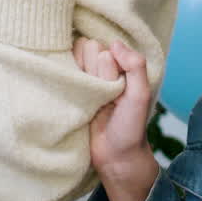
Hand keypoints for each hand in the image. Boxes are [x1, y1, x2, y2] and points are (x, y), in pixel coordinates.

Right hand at [74, 38, 159, 200]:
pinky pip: (60, 76)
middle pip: (86, 48)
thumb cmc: (131, 127)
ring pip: (72, 60)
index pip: (103, 44)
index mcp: (118, 65)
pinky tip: (76, 98)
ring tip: (92, 98)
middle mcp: (99, 69)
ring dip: (81, 77)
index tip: (114, 82)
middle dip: (94, 69)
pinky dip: (65, 82)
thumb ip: (135, 65)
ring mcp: (82, 81)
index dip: (106, 62)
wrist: (115, 157)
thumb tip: (113, 43)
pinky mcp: (68, 94)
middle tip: (104, 93)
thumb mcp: (141, 95)